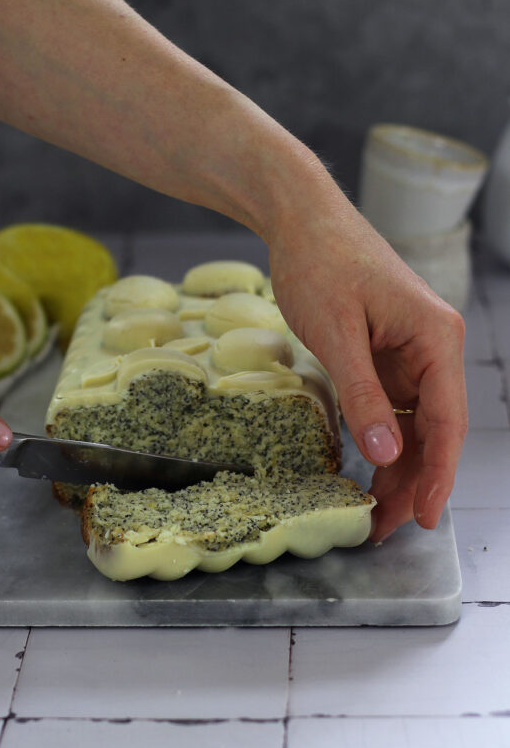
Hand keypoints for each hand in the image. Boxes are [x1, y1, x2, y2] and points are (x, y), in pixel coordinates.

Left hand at [266, 177, 466, 541]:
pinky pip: (391, 410)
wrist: (300, 219)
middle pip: (433, 430)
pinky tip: (366, 474)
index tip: (422, 518)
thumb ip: (362, 396)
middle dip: (413, 482)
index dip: (437, 475)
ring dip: (397, 468)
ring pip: (413, 426)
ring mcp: (410, 353)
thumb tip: (386, 456)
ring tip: (374, 514)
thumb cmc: (320, 263)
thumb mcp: (335, 334)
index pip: (447, 421)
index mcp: (436, 338)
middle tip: (386, 528)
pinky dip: (380, 442)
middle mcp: (433, 348)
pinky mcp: (385, 356)